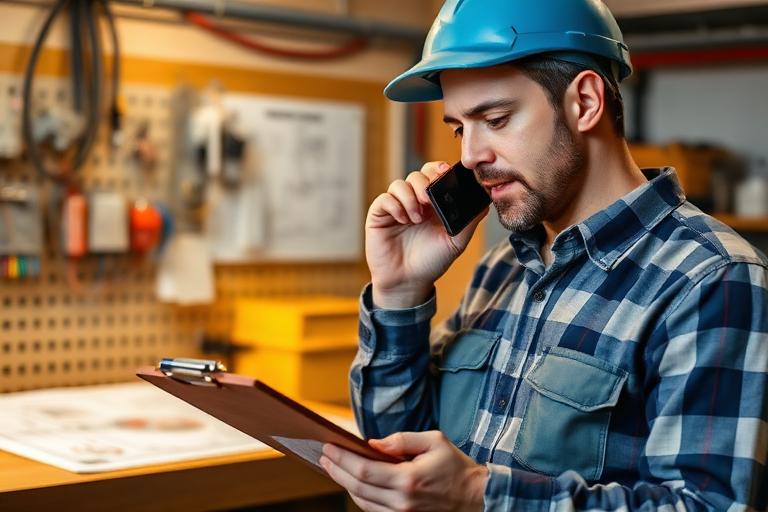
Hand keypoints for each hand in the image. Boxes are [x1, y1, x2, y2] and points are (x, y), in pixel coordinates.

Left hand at [320, 431, 487, 511]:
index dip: (341, 459)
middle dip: (337, 470)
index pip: (363, 471)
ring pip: (362, 503)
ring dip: (345, 485)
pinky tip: (354, 483)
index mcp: (408, 479)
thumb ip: (402, 440)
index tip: (327, 447)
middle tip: (324, 456)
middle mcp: (402, 502)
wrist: (477, 498)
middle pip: (357, 488)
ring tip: (335, 467)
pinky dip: (360, 497)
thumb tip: (373, 443)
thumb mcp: (434, 441)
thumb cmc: (456, 467)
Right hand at [366, 162, 487, 307]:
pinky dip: (395, 206)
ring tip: (417, 218)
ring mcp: (396, 207)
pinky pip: (384, 199)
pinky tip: (403, 220)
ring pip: (399, 184)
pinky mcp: (379, 215)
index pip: (434, 174)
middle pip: (417, 174)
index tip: (445, 174)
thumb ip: (470, 219)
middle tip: (429, 200)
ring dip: (410, 197)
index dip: (438, 169)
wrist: (409, 282)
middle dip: (424, 182)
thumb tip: (486, 199)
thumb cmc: (432, 262)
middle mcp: (414, 202)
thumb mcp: (456, 241)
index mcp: (433, 204)